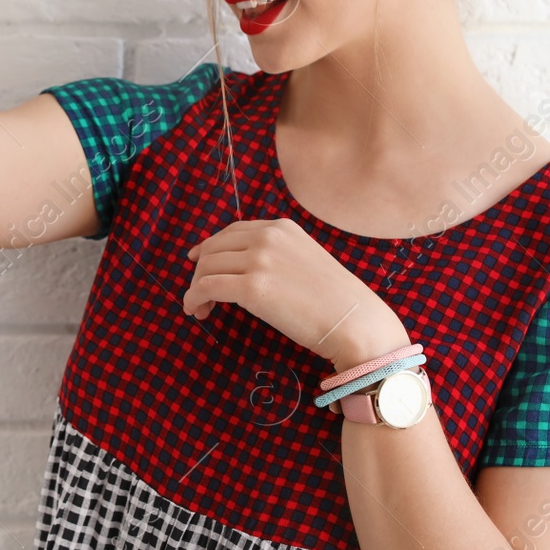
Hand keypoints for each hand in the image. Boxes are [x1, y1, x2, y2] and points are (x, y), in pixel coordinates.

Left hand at [183, 218, 406, 367]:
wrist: (355, 321)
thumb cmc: (336, 300)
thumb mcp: (305, 260)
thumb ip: (277, 256)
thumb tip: (245, 269)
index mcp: (281, 228)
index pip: (232, 232)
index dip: (211, 247)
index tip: (199, 263)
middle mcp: (267, 237)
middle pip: (214, 248)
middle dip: (201, 271)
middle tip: (201, 295)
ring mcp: (259, 260)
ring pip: (206, 267)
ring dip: (196, 288)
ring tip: (200, 308)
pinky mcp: (252, 287)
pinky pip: (206, 287)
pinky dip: (194, 298)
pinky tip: (197, 311)